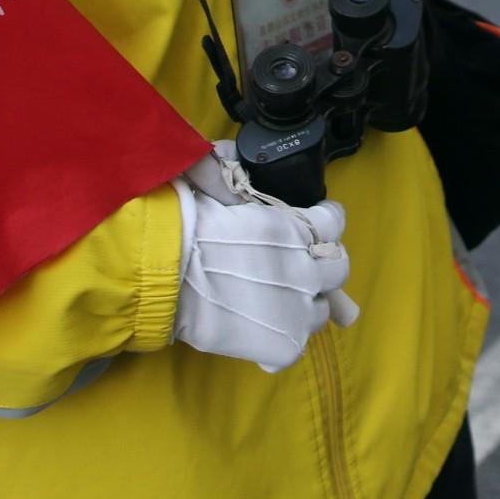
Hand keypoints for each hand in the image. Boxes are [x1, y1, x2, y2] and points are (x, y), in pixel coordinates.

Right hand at [171, 145, 357, 373]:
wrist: (161, 280)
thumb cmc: (182, 227)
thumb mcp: (208, 185)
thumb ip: (231, 175)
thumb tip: (230, 152)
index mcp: (293, 228)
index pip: (334, 222)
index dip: (324, 221)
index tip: (313, 224)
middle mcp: (305, 268)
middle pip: (338, 267)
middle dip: (321, 263)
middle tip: (298, 265)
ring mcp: (299, 310)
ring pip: (322, 309)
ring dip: (305, 303)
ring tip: (280, 301)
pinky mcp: (284, 346)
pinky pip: (298, 342)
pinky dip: (284, 336)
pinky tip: (265, 328)